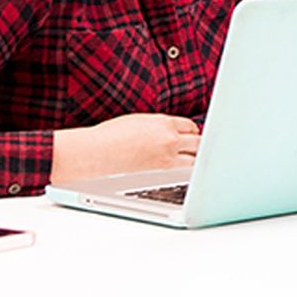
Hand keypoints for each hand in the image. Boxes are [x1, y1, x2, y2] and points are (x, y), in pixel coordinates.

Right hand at [50, 113, 200, 182]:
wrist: (97, 153)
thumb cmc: (111, 137)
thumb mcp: (138, 122)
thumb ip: (157, 126)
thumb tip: (168, 132)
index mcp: (164, 122)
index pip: (190, 126)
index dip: (192, 133)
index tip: (191, 138)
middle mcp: (170, 138)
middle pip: (199, 143)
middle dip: (199, 147)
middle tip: (198, 152)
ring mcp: (168, 157)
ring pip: (195, 160)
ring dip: (195, 162)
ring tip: (195, 165)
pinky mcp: (163, 173)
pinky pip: (184, 172)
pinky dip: (187, 173)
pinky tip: (185, 174)